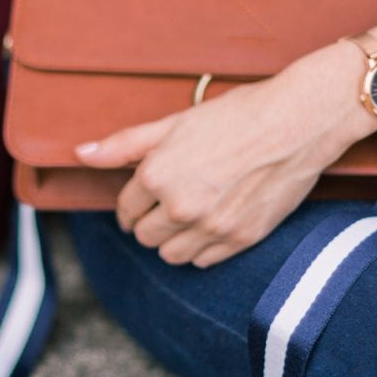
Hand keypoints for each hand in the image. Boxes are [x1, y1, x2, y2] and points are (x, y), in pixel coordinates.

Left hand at [75, 40, 376, 267]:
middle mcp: (180, 207)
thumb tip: (81, 154)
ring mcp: (212, 227)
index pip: (126, 207)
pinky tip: (212, 223)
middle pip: (144, 236)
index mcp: (157, 175)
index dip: (133, 200)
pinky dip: (201, 248)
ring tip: (187, 216)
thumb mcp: (174, 123)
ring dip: (171, 240)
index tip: (143, 197)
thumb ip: (124, 144)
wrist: (296, 122)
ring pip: (170, 255)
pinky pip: (203, 261)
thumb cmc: (235, 115)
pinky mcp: (241, 239)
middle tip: (168, 202)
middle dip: (149, 221)